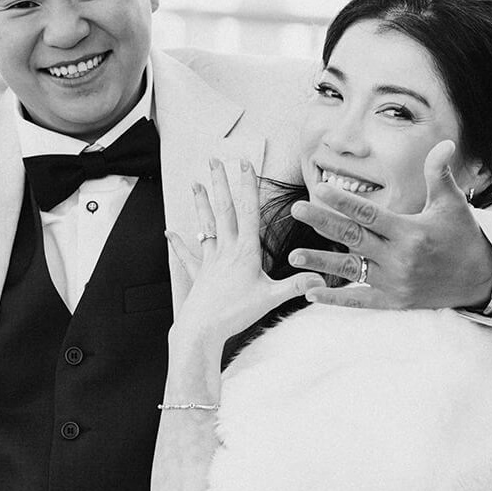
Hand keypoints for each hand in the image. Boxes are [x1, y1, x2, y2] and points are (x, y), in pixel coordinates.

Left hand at [166, 157, 321, 344]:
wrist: (202, 330)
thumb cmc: (236, 313)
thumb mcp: (272, 299)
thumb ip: (297, 286)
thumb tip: (322, 279)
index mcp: (245, 251)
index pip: (248, 211)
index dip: (247, 185)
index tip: (244, 163)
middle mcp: (226, 250)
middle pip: (223, 210)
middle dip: (220, 183)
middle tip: (213, 160)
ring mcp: (210, 260)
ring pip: (205, 225)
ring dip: (200, 203)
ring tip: (195, 183)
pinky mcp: (198, 274)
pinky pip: (188, 255)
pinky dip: (178, 243)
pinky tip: (169, 232)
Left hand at [288, 141, 491, 310]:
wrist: (482, 280)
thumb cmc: (464, 237)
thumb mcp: (453, 203)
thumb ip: (439, 174)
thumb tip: (443, 142)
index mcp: (410, 232)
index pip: (369, 214)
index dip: (343, 201)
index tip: (319, 189)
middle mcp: (398, 258)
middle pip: (352, 238)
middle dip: (322, 222)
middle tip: (296, 208)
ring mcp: (394, 282)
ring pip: (350, 269)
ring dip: (320, 263)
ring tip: (293, 256)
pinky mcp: (393, 301)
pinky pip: (359, 300)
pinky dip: (335, 298)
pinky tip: (311, 293)